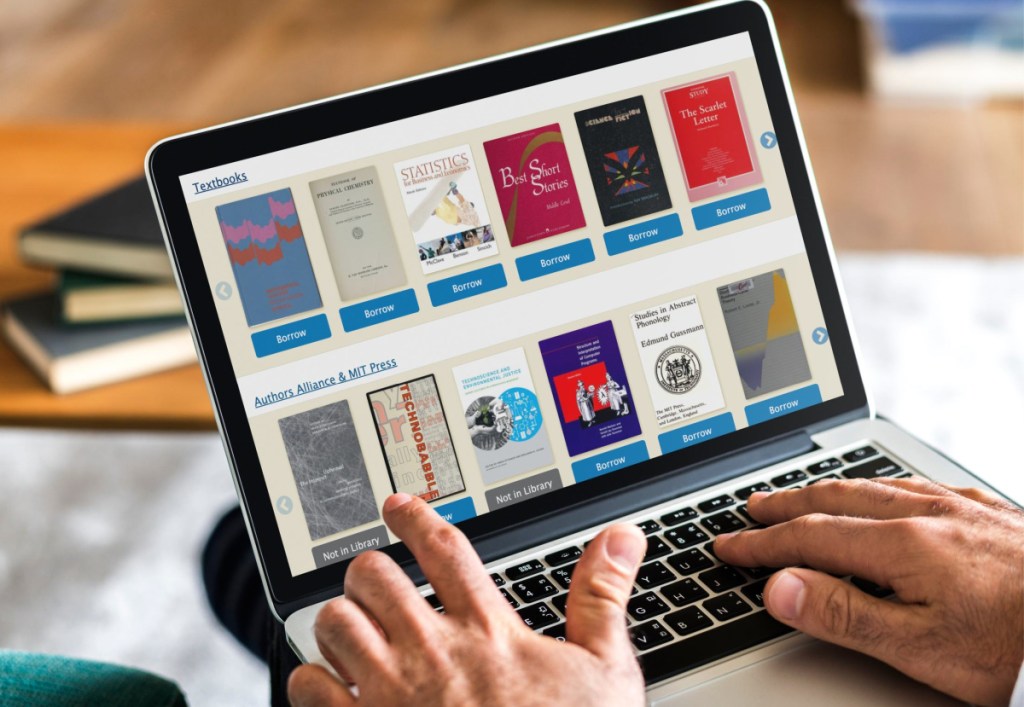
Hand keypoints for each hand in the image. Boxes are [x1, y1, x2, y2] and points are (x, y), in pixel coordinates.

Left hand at [288, 493, 647, 706]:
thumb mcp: (604, 672)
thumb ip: (601, 597)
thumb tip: (620, 539)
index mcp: (487, 631)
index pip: (443, 549)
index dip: (414, 518)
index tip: (396, 506)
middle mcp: (432, 653)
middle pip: (372, 575)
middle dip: (369, 573)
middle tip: (375, 585)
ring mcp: (392, 694)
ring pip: (334, 622)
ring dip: (340, 623)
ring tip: (354, 632)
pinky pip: (310, 686)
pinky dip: (313, 681)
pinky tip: (334, 688)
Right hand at [715, 476, 1023, 705]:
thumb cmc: (1017, 645)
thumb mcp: (921, 648)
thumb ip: (843, 613)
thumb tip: (778, 587)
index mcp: (901, 544)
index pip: (807, 537)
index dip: (760, 545)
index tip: (727, 548)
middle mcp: (925, 514)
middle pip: (833, 499)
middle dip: (784, 504)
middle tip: (750, 510)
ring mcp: (958, 508)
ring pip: (872, 486)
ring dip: (824, 490)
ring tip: (799, 495)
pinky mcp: (988, 512)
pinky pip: (914, 484)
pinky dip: (877, 487)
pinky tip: (882, 493)